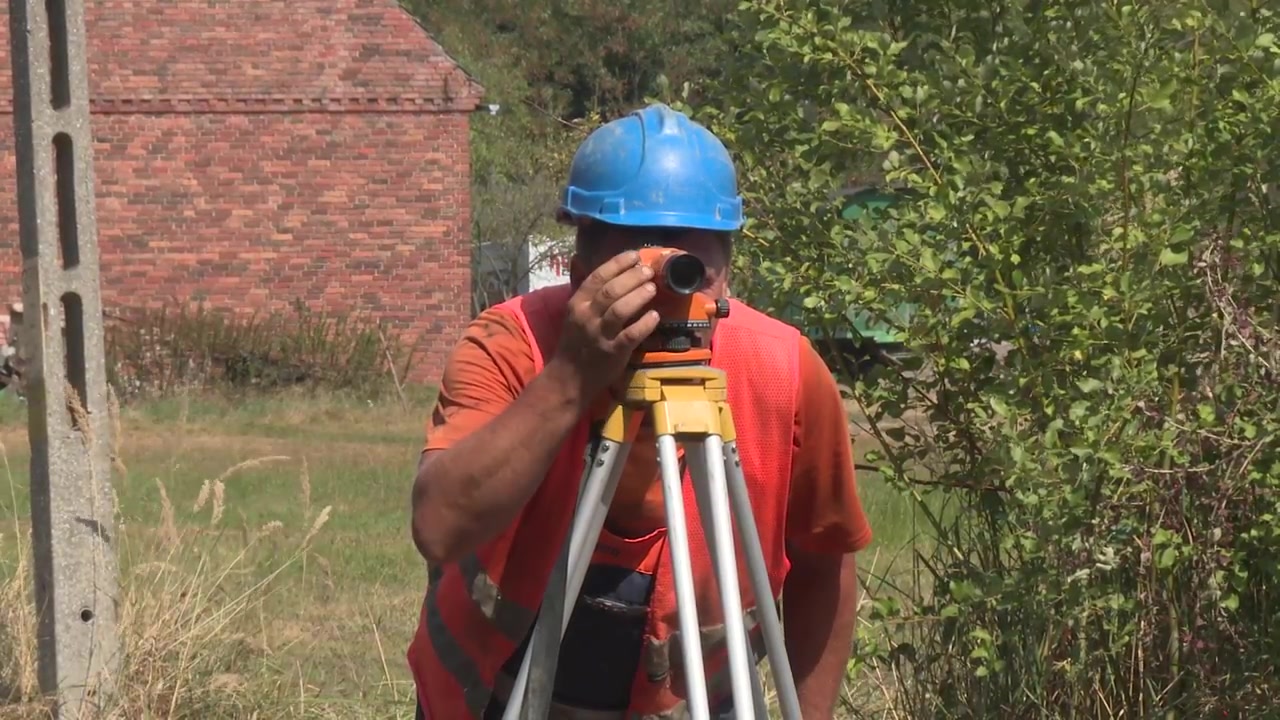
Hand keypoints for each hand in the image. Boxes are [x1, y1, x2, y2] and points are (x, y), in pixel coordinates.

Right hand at [550, 250, 660, 399]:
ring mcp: (600, 335)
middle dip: (632, 278)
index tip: (635, 255)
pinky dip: (644, 324)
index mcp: (577, 303)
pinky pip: (631, 335)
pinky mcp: (612, 352)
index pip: (597, 277)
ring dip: (639, 296)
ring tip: (653, 287)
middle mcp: (587, 316)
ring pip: (620, 310)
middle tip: (648, 271)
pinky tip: (655, 315)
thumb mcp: (574, 312)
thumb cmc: (576, 341)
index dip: (617, 264)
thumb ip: (582, 287)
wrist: (569, 376)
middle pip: (611, 291)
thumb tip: (578, 258)